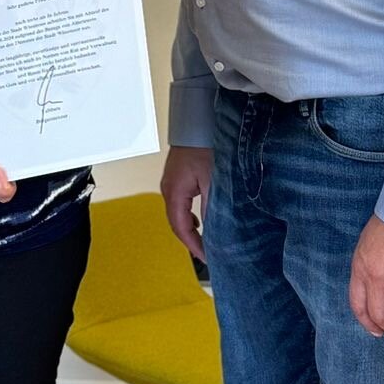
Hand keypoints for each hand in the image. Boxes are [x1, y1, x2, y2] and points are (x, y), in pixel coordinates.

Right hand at [161, 145, 213, 263]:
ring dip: (191, 230)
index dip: (194, 246)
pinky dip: (190, 218)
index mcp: (174, 193)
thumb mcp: (213, 181)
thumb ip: (212, 208)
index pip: (181, 228)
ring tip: (206, 241)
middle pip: (177, 224)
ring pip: (178, 215)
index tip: (207, 258)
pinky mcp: (177, 180)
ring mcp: (170, 185)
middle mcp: (168, 190)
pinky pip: (180, 205)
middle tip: (208, 254)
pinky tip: (201, 221)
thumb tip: (215, 231)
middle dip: (192, 241)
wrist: (197, 125)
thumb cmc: (203, 147)